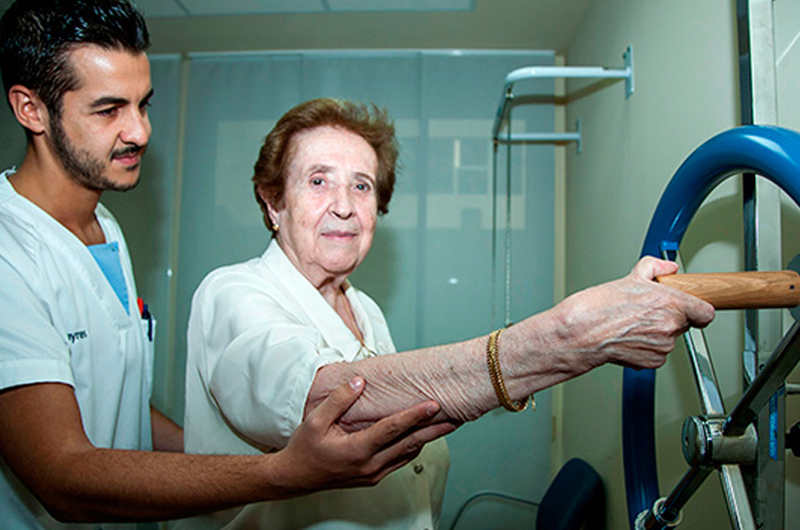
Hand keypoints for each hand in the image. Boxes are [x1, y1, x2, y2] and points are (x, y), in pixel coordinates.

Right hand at [275, 377, 455, 493]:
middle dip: (434, 429)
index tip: (432, 405)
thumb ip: (339, 400)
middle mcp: (370, 465)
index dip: (415, 416)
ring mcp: (373, 473)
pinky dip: (413, 447)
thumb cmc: (304, 450)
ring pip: (408, 454)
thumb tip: (359, 382)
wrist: (295, 477)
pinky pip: (400, 461)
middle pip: (410, 444)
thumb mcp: (315, 421)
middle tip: (455, 416)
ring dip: (428, 439)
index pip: (393, 429)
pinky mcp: (374, 477)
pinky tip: (422, 437)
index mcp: (357, 450)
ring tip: (446, 424)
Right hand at [553, 257, 714, 370]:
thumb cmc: (600, 308)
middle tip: (647, 311)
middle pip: (683, 324)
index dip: (698, 309)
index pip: (706, 312)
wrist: (582, 332)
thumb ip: (655, 267)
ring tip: (632, 324)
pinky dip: (646, 348)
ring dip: (656, 333)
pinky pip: (657, 354)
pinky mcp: (652, 362)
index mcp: (671, 303)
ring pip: (668, 339)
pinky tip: (629, 337)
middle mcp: (670, 326)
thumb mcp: (630, 277)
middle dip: (669, 318)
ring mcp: (662, 346)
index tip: (691, 307)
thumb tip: (668, 267)